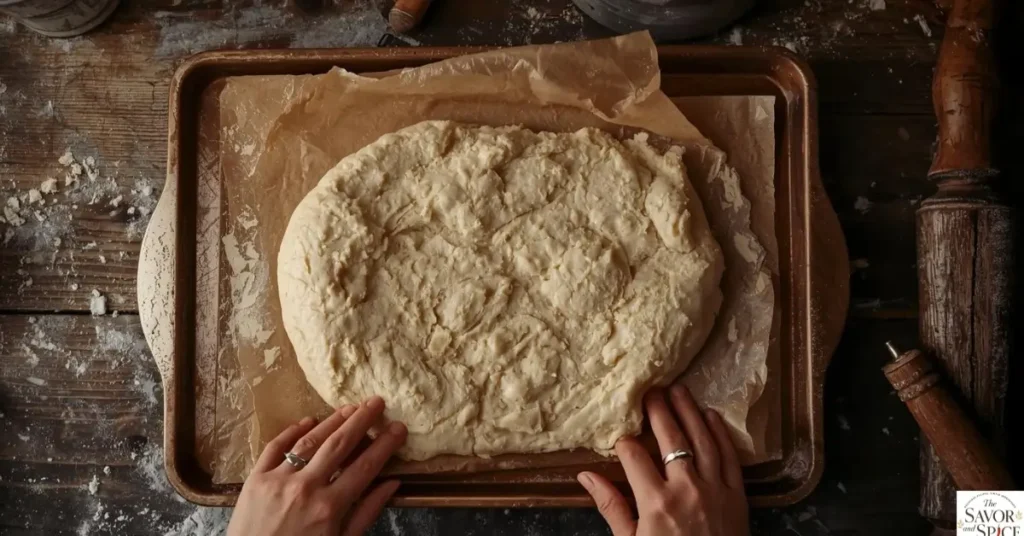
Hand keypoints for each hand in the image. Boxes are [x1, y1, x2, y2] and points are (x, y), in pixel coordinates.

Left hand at [228, 396, 406, 535]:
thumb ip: (366, 513)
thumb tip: (391, 484)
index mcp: (330, 508)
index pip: (365, 467)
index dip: (384, 445)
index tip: (398, 428)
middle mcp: (305, 488)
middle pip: (338, 445)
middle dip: (361, 421)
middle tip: (377, 402)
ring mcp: (277, 481)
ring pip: (309, 442)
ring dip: (331, 421)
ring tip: (350, 407)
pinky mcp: (255, 480)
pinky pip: (274, 448)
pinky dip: (292, 432)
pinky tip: (309, 421)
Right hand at [578, 385, 748, 535]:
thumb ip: (611, 507)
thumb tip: (585, 475)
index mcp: (655, 502)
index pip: (633, 456)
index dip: (624, 441)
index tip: (619, 433)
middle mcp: (686, 489)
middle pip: (671, 438)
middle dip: (658, 410)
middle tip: (650, 389)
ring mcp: (716, 490)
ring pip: (702, 439)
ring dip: (690, 411)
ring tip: (679, 390)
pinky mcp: (738, 496)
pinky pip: (729, 457)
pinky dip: (720, 433)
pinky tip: (711, 416)